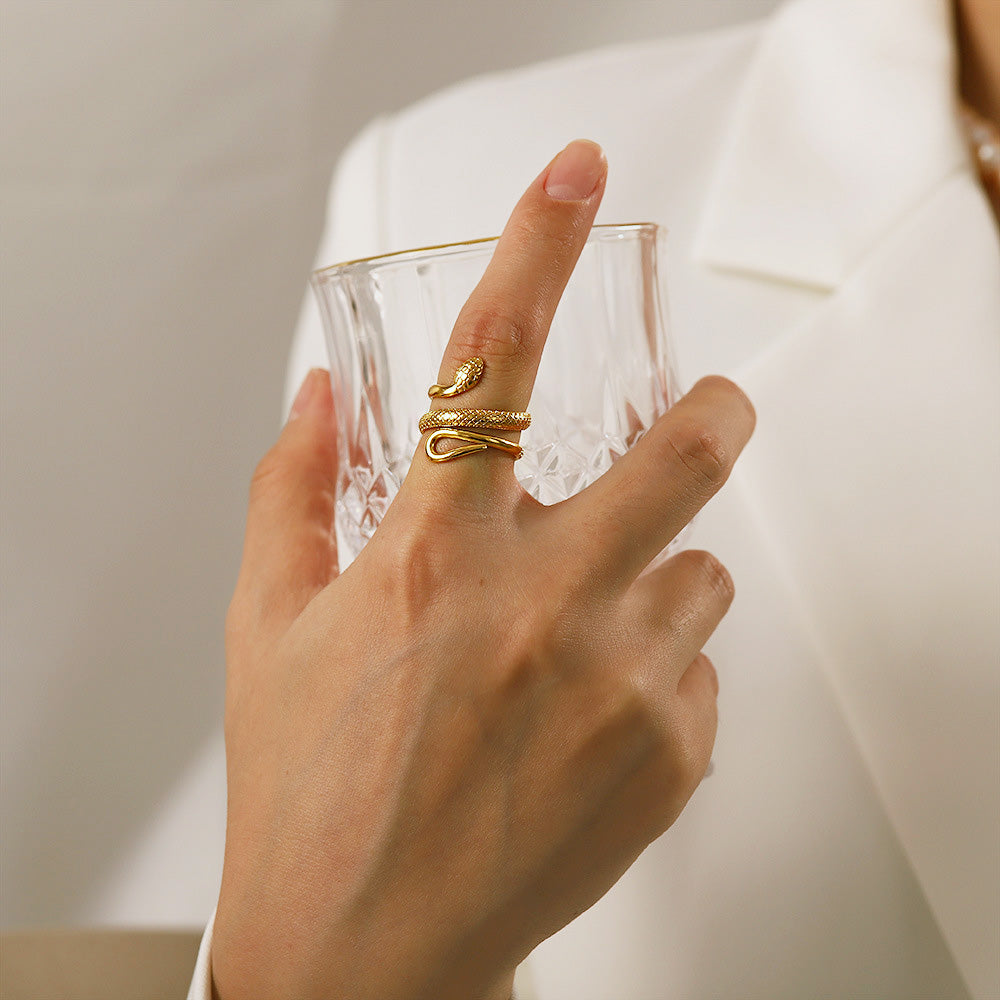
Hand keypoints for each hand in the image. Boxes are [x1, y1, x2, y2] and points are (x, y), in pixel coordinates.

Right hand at [211, 139, 755, 999]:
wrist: (366, 949)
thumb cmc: (310, 789)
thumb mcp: (270, 627)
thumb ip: (291, 492)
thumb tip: (317, 396)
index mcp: (433, 556)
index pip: (495, 356)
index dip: (537, 242)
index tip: (573, 175)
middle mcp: (542, 606)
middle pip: (687, 449)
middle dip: (713, 411)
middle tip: (710, 408)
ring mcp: (622, 684)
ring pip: (701, 573)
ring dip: (656, 580)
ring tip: (583, 638)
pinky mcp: (673, 754)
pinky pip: (701, 671)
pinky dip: (657, 674)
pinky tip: (586, 721)